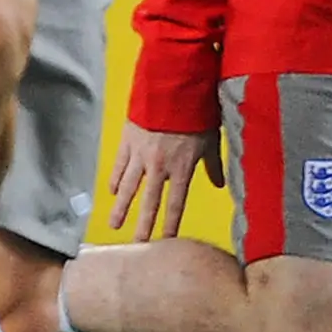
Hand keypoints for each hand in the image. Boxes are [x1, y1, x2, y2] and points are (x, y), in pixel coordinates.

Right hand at [107, 121, 223, 241]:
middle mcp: (160, 166)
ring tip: (114, 226)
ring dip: (121, 208)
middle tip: (137, 244)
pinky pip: (119, 166)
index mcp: (182, 167)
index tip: (166, 241)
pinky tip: (112, 192)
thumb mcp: (211, 139)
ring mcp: (140, 155)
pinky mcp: (127, 142)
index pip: (176, 203)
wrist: (173, 88)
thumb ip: (214, 164)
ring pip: (128, 187)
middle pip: (149, 201)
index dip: (170, 223)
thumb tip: (219, 184)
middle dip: (143, 224)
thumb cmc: (196, 113)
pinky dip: (115, 179)